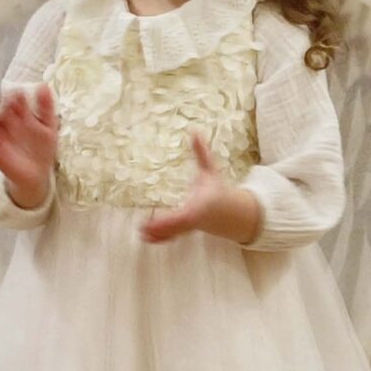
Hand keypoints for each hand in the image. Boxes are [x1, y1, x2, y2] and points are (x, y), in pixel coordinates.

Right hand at [0, 87, 59, 209]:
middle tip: (6, 99)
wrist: (36, 174)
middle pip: (4, 113)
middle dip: (4, 106)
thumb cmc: (42, 148)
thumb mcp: (48, 127)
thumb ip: (46, 107)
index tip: (19, 92)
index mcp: (21, 117)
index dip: (18, 99)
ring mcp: (1, 138)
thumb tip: (44, 85)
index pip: (18, 105)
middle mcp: (9, 125)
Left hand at [142, 134, 261, 244]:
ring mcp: (189, 228)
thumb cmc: (216, 189)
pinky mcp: (185, 231)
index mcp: (197, 207)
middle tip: (140, 229)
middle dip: (159, 229)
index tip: (156, 221)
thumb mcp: (210, 170)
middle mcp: (192, 220)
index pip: (182, 217)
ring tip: (140, 234)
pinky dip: (160, 239)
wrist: (229, 211)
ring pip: (172, 235)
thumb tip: (195, 131)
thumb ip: (201, 153)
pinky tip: (146, 238)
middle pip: (174, 228)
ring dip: (157, 236)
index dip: (168, 220)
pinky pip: (172, 237)